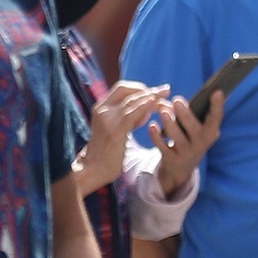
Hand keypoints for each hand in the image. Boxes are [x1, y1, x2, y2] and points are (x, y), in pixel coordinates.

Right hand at [65, 82, 164, 199]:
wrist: (92, 170)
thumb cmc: (106, 153)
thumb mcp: (116, 130)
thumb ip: (129, 119)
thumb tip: (146, 110)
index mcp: (101, 108)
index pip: (121, 88)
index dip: (139, 87)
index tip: (155, 92)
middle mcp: (102, 110)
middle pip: (127, 90)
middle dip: (148, 89)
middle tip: (166, 90)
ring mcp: (107, 120)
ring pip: (131, 101)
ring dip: (151, 97)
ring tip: (166, 96)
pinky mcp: (114, 132)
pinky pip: (131, 114)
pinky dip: (144, 107)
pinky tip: (155, 104)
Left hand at [151, 89, 218, 197]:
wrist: (181, 168)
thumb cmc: (189, 138)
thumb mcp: (196, 128)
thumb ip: (193, 113)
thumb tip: (180, 98)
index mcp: (210, 132)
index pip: (216, 118)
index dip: (217, 105)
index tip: (217, 91)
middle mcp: (201, 143)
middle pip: (194, 128)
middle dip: (185, 114)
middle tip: (176, 100)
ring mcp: (187, 153)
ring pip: (177, 137)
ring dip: (169, 123)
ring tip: (162, 112)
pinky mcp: (172, 160)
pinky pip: (163, 147)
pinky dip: (156, 136)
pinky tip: (152, 125)